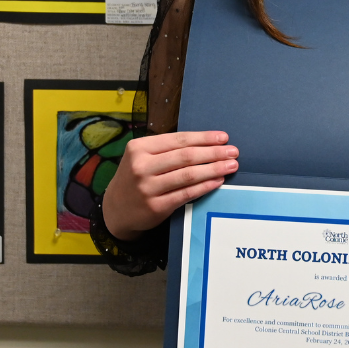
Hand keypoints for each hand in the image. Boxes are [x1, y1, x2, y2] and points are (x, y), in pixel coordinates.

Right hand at [101, 131, 238, 239]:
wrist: (115, 210)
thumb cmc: (135, 179)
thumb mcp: (141, 158)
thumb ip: (165, 150)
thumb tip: (205, 144)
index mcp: (139, 148)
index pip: (178, 140)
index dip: (203, 138)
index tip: (223, 138)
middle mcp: (142, 166)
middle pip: (186, 156)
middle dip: (213, 153)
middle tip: (233, 151)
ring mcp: (148, 188)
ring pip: (188, 175)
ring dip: (213, 169)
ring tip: (230, 165)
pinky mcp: (156, 206)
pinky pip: (186, 194)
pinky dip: (205, 186)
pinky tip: (218, 181)